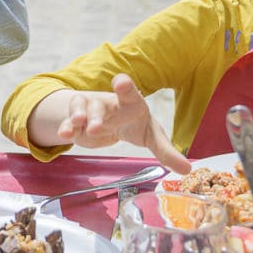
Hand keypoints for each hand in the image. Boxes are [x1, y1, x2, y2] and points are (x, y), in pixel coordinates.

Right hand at [56, 74, 189, 172]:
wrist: (109, 121)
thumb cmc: (133, 123)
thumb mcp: (152, 136)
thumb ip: (167, 152)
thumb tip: (188, 169)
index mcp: (130, 102)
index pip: (128, 92)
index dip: (124, 86)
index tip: (120, 82)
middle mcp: (108, 102)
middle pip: (101, 104)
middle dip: (97, 115)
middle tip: (96, 127)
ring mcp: (90, 109)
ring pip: (81, 108)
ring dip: (78, 116)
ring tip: (77, 124)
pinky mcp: (76, 121)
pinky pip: (68, 121)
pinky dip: (65, 126)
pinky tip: (64, 135)